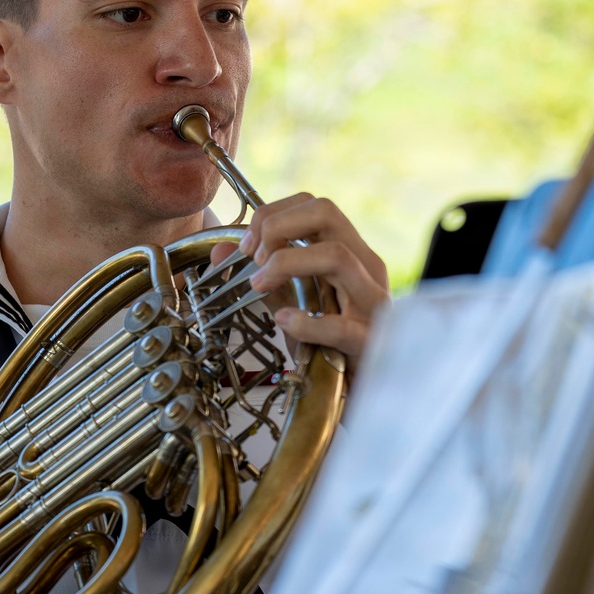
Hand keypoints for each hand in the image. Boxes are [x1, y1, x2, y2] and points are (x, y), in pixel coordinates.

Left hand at [230, 194, 389, 375]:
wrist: (361, 388)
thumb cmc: (330, 342)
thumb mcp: (292, 300)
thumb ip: (262, 274)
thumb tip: (220, 249)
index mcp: (350, 252)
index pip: (316, 205)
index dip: (274, 214)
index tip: (246, 243)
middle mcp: (366, 267)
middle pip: (326, 212)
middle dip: (277, 225)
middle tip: (252, 256)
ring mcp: (372, 301)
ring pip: (336, 255)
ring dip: (286, 262)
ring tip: (258, 284)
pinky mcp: (370, 340)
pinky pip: (339, 325)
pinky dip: (305, 322)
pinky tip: (284, 322)